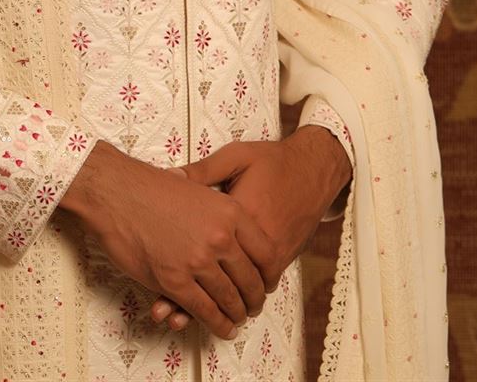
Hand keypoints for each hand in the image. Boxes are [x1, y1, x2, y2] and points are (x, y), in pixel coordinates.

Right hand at [58, 140, 269, 339]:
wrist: (116, 192)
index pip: (266, 253)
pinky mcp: (176, 281)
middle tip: (253, 306)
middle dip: (254, 299)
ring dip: (237, 314)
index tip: (267, 282)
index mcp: (230, 212)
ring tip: (238, 319)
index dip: (269, 274)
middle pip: (251, 280)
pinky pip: (205, 311)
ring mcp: (198, 261)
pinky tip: (222, 327)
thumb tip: (229, 224)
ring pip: (230, 300)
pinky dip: (217, 324)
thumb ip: (218, 207)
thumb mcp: (199, 186)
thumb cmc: (151, 187)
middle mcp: (220, 237)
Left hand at [148, 128, 350, 333]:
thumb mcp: (235, 157)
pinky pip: (262, 284)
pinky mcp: (284, 256)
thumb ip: (203, 171)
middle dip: (197, 302)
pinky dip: (244, 295)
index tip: (162, 289)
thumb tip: (170, 178)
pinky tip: (231, 302)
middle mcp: (256, 238)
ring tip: (196, 319)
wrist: (314, 169)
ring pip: (244, 288)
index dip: (181, 270)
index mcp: (240, 214)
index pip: (206, 248)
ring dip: (222, 306)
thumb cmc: (273, 161)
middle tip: (173, 316)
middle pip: (223, 277)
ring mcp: (274, 251)